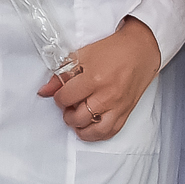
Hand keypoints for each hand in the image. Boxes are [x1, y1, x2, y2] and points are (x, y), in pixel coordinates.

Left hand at [39, 17, 158, 141]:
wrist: (140, 49)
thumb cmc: (113, 50)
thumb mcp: (82, 56)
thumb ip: (61, 75)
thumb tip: (44, 91)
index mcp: (93, 79)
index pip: (65, 98)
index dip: (58, 98)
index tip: (61, 94)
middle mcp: (106, 96)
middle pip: (78, 118)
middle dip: (68, 115)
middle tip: (68, 107)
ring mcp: (118, 106)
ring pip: (95, 131)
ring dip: (81, 129)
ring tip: (77, 120)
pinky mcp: (127, 111)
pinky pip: (111, 132)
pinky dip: (98, 134)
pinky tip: (91, 127)